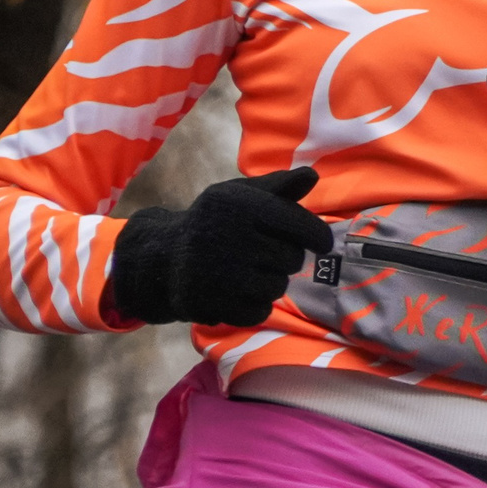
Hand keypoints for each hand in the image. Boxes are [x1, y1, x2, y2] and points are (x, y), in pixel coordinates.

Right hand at [108, 168, 333, 326]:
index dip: (317, 236)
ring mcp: (218, 274)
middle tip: (264, 253)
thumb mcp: (241, 196)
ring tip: (248, 270)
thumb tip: (311, 176)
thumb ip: (278, 187)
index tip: (323, 244)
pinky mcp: (211, 304)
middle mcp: (228, 238)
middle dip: (285, 257)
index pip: (298, 225)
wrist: (163, 258)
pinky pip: (259, 311)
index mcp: (239, 206)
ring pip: (278, 286)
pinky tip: (238, 290)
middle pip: (292, 259)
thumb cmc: (214, 222)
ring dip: (271, 281)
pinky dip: (255, 304)